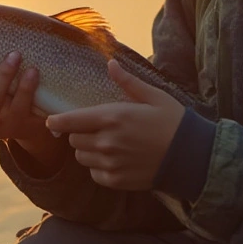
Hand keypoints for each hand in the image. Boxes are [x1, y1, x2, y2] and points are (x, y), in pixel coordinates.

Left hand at [45, 59, 184, 190]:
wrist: (191, 156)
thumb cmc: (173, 121)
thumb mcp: (153, 96)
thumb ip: (128, 82)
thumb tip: (111, 63)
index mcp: (113, 117)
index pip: (71, 121)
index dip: (56, 121)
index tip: (51, 121)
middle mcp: (107, 142)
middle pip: (74, 140)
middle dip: (78, 133)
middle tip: (93, 129)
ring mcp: (111, 163)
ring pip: (81, 157)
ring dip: (87, 150)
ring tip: (104, 144)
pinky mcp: (116, 180)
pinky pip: (94, 173)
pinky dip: (98, 167)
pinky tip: (113, 160)